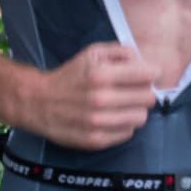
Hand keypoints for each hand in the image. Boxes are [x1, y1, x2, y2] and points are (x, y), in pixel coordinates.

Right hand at [24, 43, 159, 149]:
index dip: (151, 73)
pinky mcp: (96, 140)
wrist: (39, 102)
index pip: (148, 75)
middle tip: (133, 91)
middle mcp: (101, 99)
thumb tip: (143, 60)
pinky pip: (128, 133)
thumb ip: (120, 51)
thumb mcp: (91, 53)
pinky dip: (124, 125)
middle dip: (144, 92)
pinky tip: (113, 118)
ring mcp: (98, 122)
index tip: (147, 75)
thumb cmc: (69, 76)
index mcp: (101, 74)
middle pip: (148, 98)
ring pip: (141, 117)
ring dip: (135, 110)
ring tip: (122, 105)